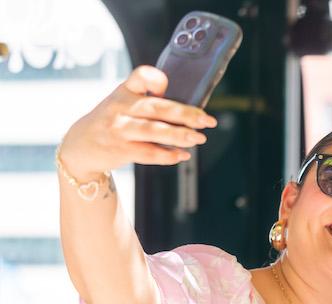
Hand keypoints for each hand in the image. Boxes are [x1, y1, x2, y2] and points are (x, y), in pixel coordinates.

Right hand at [58, 65, 215, 178]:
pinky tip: (183, 155)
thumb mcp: (124, 103)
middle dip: (185, 114)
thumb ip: (150, 102)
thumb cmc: (113, 121)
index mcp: (125, 91)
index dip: (155, 79)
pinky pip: (148, 153)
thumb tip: (191, 113)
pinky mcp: (120, 150)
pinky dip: (168, 155)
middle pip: (157, 108)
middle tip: (207, 120)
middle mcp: (121, 108)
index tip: (168, 85)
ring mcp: (119, 129)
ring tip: (198, 138)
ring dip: (180, 135)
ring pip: (154, 131)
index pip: (140, 77)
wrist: (81, 145)